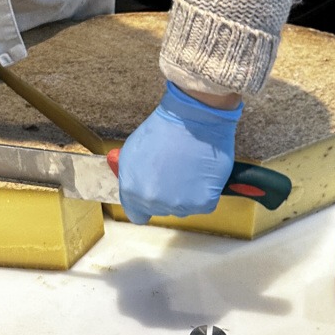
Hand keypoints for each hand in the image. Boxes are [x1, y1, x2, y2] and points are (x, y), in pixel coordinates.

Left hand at [115, 82, 242, 224]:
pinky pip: (203, 204)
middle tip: (173, 173)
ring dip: (185, 195)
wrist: (192, 119)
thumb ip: (130, 176)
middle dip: (165, 195)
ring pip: (183, 208)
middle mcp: (155, 202)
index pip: (137, 215)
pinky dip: (204, 192)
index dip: (144, 204)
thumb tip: (135, 186)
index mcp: (133, 191)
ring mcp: (180, 204)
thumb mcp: (131, 151)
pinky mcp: (204, 202)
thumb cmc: (161, 129)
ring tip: (188, 170)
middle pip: (161, 210)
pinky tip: (201, 174)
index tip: (152, 193)